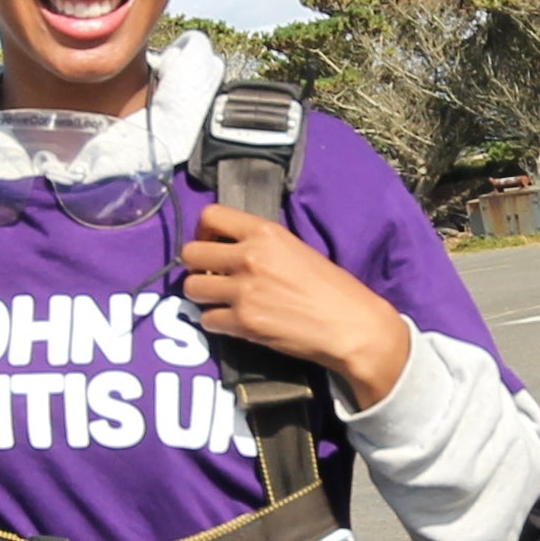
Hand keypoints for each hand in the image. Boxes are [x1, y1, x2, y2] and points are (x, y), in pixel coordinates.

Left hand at [177, 204, 415, 408]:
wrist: (350, 325)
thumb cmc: (331, 287)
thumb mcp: (295, 249)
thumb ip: (261, 245)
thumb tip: (229, 250)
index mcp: (265, 232)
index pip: (210, 215)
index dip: (204, 231)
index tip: (212, 245)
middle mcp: (249, 256)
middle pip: (189, 253)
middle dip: (196, 266)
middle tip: (211, 276)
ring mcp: (243, 291)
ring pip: (191, 288)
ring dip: (202, 296)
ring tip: (220, 300)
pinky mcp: (243, 322)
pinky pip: (207, 320)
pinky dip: (216, 322)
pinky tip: (233, 322)